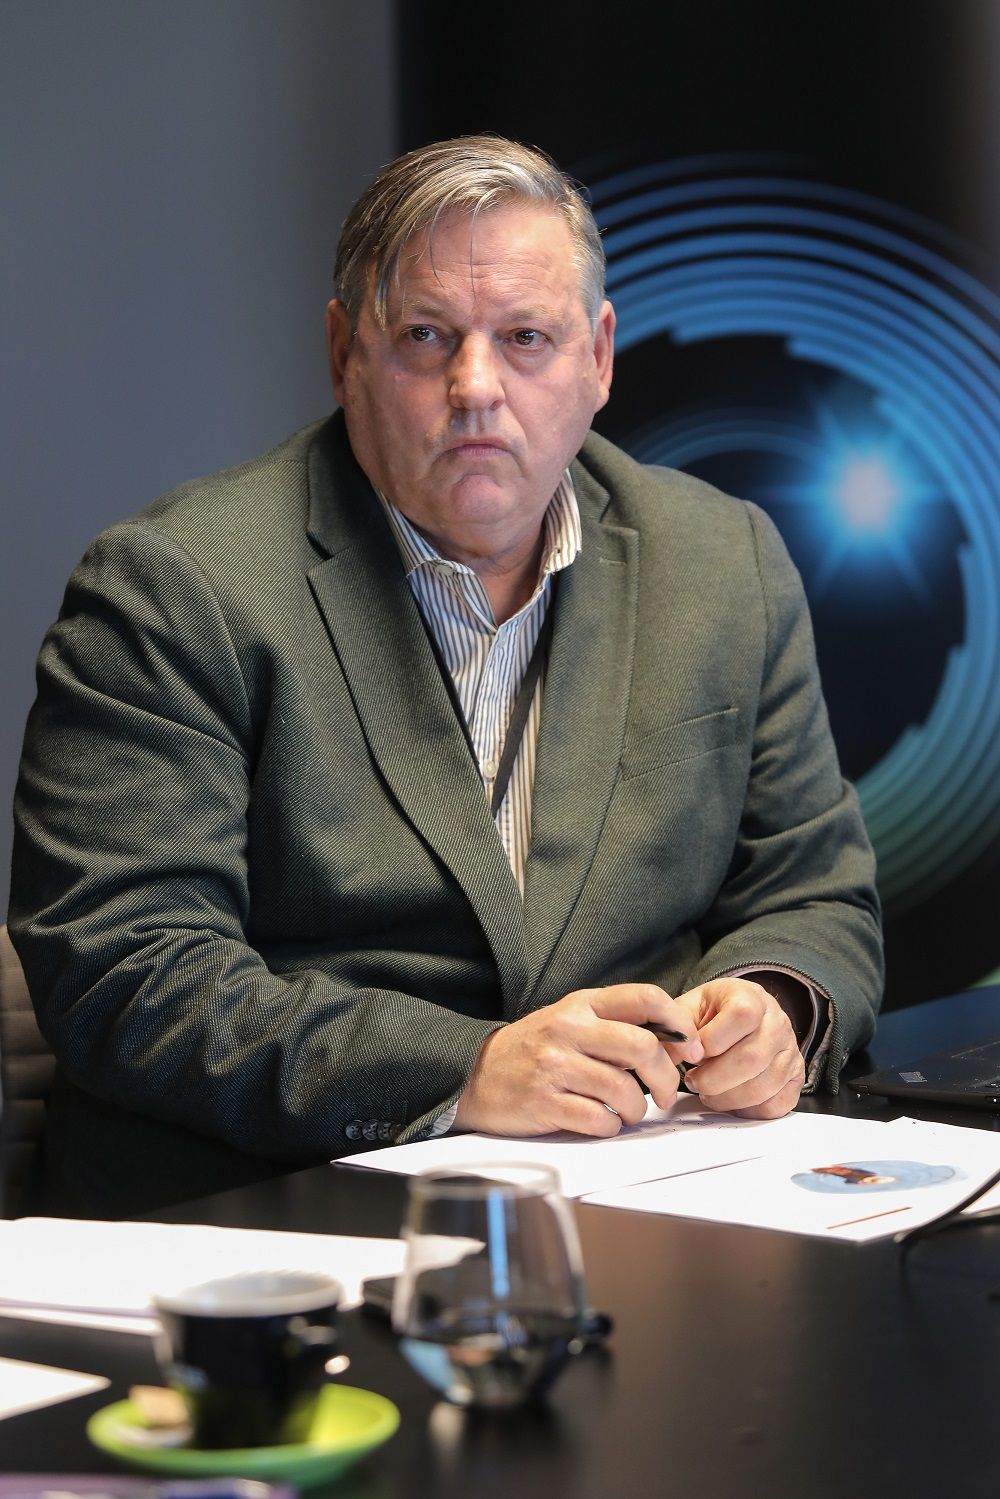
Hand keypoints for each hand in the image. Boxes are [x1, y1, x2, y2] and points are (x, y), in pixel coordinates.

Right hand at [454, 983, 704, 1136]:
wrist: (473, 1074)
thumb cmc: (535, 1051)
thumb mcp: (572, 1022)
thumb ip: (617, 1026)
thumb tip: (677, 1043)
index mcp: (581, 1004)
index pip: (645, 998)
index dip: (679, 1022)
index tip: (691, 1047)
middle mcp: (569, 1029)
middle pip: (643, 1047)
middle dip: (666, 1078)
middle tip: (666, 1094)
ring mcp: (555, 1065)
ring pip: (624, 1090)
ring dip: (638, 1110)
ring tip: (630, 1114)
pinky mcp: (544, 1102)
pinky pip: (598, 1119)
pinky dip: (611, 1127)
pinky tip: (603, 1123)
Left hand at [674, 977, 804, 1118]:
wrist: (745, 1014)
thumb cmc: (715, 1013)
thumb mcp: (691, 1007)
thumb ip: (678, 1028)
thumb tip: (671, 1054)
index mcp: (751, 997)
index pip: (740, 1017)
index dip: (711, 1042)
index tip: (692, 1054)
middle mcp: (778, 1023)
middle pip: (751, 1059)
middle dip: (714, 1079)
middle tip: (694, 1081)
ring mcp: (790, 1052)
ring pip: (762, 1087)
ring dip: (726, 1098)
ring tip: (708, 1092)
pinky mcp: (795, 1078)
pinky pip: (776, 1105)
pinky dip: (748, 1111)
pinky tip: (730, 1100)